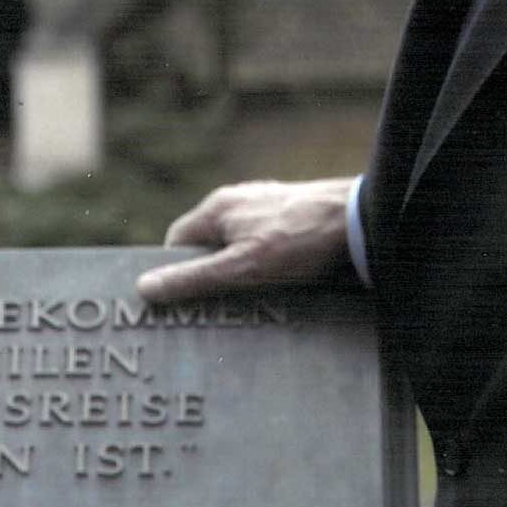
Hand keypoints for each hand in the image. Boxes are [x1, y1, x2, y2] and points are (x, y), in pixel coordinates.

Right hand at [136, 178, 356, 303]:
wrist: (361, 219)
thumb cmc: (300, 240)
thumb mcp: (242, 267)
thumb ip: (194, 278)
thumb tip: (145, 288)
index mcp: (217, 208)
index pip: (177, 241)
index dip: (177, 272)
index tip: (187, 300)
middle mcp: (238, 201)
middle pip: (208, 244)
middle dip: (212, 274)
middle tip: (222, 305)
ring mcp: (267, 206)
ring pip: (238, 244)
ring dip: (242, 270)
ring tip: (257, 298)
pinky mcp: (292, 215)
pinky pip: (265, 243)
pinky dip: (267, 263)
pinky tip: (285, 282)